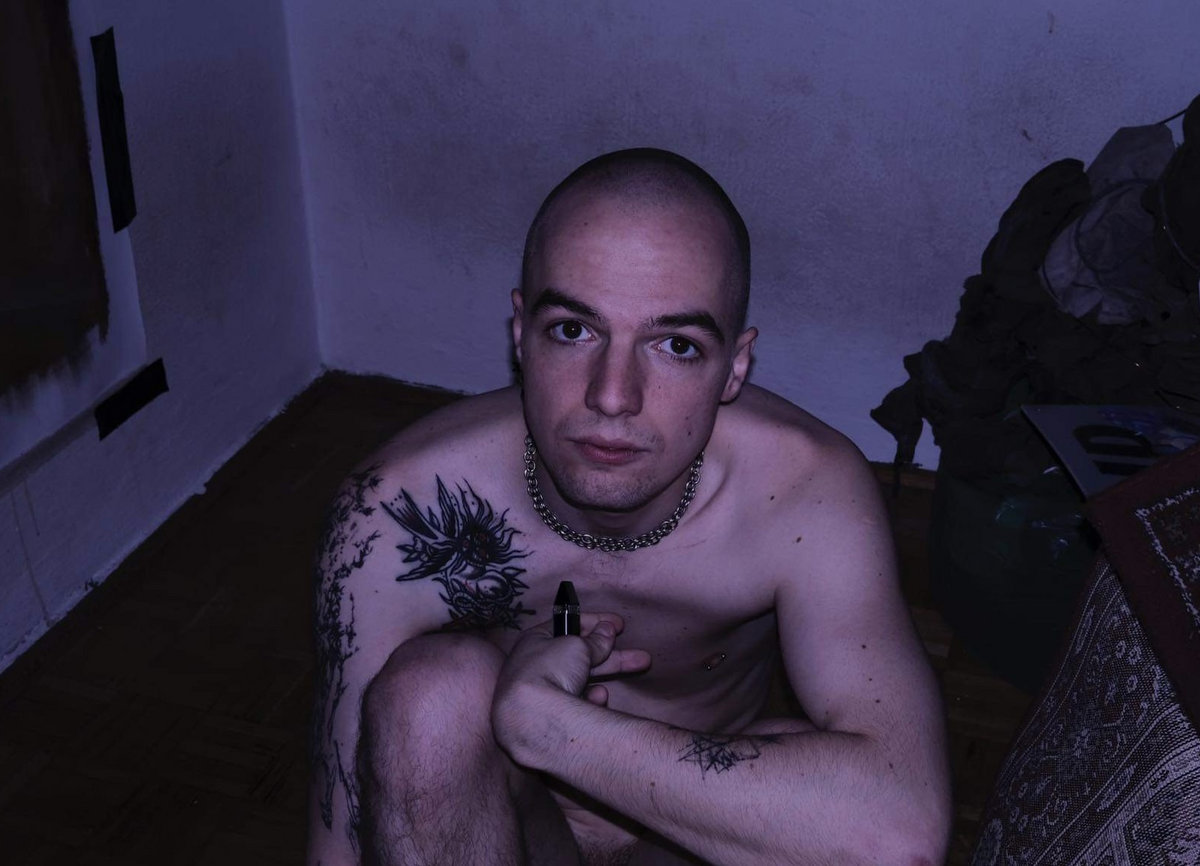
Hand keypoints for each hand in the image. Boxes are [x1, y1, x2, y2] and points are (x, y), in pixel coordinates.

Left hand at [491, 613, 649, 763]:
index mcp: (537, 640)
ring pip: (584, 679)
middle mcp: (538, 665)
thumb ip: (595, 640)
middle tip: (641, 655)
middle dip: (614, 654)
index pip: (569, 627)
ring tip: (639, 668)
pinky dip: (591, 699)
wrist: (531, 717)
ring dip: (611, 673)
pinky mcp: (553, 715)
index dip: (596, 623)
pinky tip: (599, 697)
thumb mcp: (577, 646)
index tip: (619, 625)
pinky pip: (577, 703)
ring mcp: (545, 692)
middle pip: (582, 656)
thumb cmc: (549, 669)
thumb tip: (607, 630)